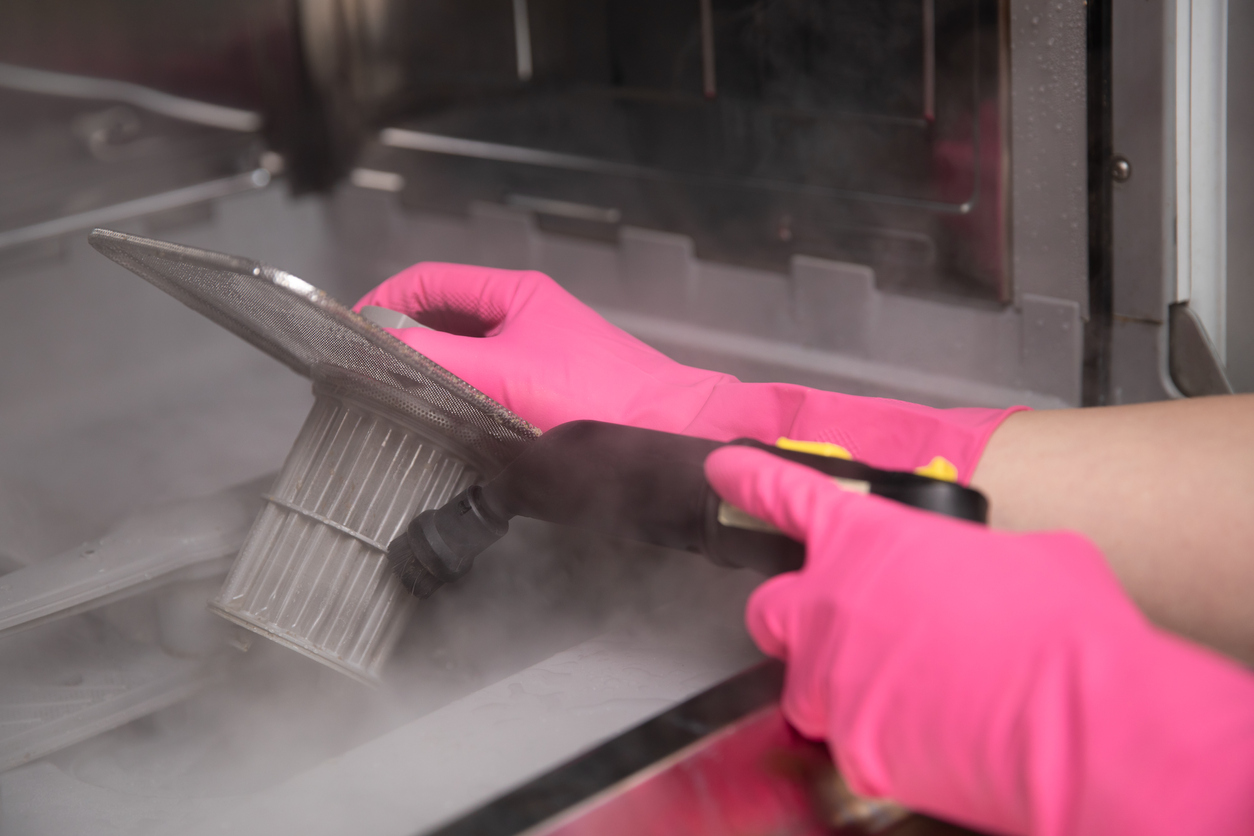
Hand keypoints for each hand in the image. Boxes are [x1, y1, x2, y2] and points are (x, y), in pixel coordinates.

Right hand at [357, 263, 1019, 480]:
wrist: (674, 439)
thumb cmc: (594, 398)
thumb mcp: (502, 375)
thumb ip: (435, 361)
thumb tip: (372, 353)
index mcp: (513, 295)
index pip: (426, 282)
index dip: (381, 303)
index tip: (346, 339)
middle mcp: (525, 317)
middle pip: (443, 319)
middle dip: (401, 342)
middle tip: (363, 380)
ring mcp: (539, 356)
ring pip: (465, 356)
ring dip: (429, 375)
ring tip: (394, 407)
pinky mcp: (552, 395)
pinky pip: (488, 388)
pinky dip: (459, 401)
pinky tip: (446, 431)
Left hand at [704, 446, 1253, 835]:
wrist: (1073, 716)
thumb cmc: (1059, 627)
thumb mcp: (1024, 558)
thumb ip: (971, 563)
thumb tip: (987, 580)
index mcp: (867, 539)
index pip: (784, 494)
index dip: (748, 478)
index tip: (725, 470)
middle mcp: (829, 605)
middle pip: (769, 608)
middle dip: (796, 617)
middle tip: (844, 630)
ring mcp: (830, 679)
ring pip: (804, 686)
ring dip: (839, 687)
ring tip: (907, 696)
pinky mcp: (848, 748)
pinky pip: (848, 744)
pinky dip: (881, 743)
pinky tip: (930, 741)